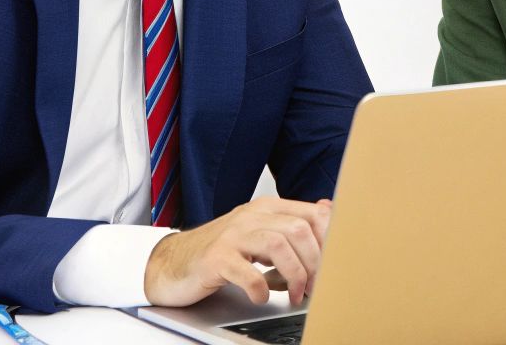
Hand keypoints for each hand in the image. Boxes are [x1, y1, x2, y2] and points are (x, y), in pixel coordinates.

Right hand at [144, 197, 333, 306]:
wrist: (172, 263)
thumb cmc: (221, 252)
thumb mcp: (260, 234)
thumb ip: (291, 225)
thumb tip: (328, 211)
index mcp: (267, 208)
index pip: (313, 214)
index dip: (330, 240)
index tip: (333, 264)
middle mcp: (251, 216)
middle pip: (299, 230)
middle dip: (314, 263)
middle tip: (314, 287)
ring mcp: (232, 235)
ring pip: (278, 245)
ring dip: (294, 275)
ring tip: (295, 294)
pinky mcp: (215, 258)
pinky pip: (247, 272)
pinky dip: (260, 288)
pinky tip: (261, 296)